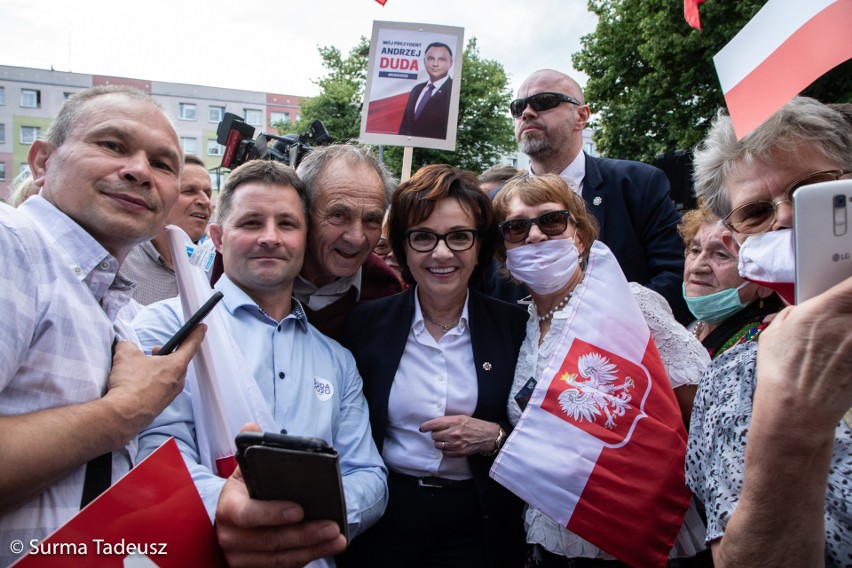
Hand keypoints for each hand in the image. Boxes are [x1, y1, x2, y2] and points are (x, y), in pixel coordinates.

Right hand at [104, 324, 205, 438]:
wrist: (123, 415)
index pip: (191, 345)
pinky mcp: (160, 406)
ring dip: (159, 369)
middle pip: (178, 362)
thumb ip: (129, 345)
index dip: (196, 333)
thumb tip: (127, 346)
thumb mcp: (126, 354)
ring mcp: (170, 396)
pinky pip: (160, 389)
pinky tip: (137, 384)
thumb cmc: (130, 384)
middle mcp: (177, 382)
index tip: (202, 327)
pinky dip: (152, 382)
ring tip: (142, 367)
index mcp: (176, 366)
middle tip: (155, 350)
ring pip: (169, 376)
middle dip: (167, 354)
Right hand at [215, 424, 346, 567]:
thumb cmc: (243, 492)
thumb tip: (251, 427)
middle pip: (270, 540)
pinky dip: (306, 558)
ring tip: (337, 538)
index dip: (273, 514)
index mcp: (228, 508)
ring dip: (312, 549)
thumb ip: (251, 449)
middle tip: (332, 526)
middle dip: (305, 534)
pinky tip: (326, 548)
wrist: (227, 520)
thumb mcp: (243, 470)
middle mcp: (231, 537)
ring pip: (279, 558)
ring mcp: (241, 557)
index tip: (299, 509)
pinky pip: (283, 566)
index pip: (248, 514)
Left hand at [420, 415, 499, 457]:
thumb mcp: (460, 418)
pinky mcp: (458, 453)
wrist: (486, 436)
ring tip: (446, 439)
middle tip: (441, 432)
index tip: (422, 428)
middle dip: (436, 434)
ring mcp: (456, 444)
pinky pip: (444, 452)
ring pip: (438, 445)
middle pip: (434, 436)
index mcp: (454, 422)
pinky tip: (451, 445)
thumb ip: (447, 421)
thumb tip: (432, 424)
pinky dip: (445, 449)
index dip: (426, 426)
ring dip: (440, 442)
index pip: (434, 424)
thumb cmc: (473, 425)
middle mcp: (454, 433)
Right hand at [756, 276, 851, 438]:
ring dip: (850, 330)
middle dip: (850, 307)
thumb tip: (803, 309)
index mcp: (825, 309)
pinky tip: (842, 355)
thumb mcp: (774, 334)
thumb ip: (793, 314)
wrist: (796, 412)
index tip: (849, 282)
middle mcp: (850, 324)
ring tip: (838, 338)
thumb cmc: (780, 372)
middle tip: (842, 311)